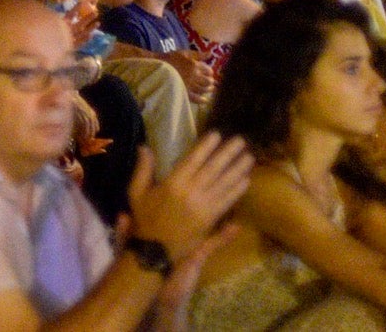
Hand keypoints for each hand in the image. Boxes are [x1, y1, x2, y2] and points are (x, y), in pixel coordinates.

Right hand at [126, 133, 254, 268]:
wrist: (155, 250)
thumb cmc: (144, 218)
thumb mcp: (136, 192)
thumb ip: (143, 169)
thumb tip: (145, 147)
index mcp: (172, 184)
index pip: (193, 160)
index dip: (206, 147)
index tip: (217, 134)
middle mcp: (191, 193)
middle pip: (213, 169)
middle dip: (228, 153)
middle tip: (240, 140)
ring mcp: (203, 207)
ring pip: (224, 184)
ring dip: (237, 169)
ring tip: (248, 156)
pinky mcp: (210, 219)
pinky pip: (227, 202)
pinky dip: (237, 190)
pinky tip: (246, 180)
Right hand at [161, 50, 216, 101]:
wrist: (157, 66)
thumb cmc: (170, 58)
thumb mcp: (184, 53)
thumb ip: (198, 54)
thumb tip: (210, 53)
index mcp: (194, 65)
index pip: (208, 71)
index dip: (210, 73)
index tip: (209, 74)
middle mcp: (193, 75)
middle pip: (208, 81)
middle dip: (210, 82)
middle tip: (210, 82)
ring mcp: (189, 84)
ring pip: (203, 89)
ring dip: (207, 90)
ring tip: (208, 89)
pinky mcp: (184, 92)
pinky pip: (196, 98)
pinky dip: (202, 100)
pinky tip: (204, 100)